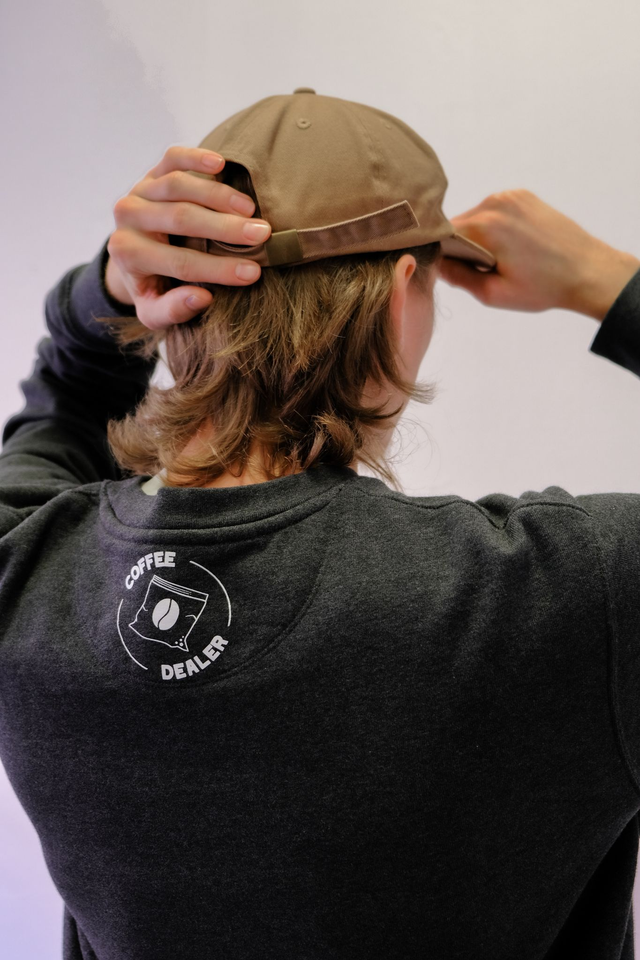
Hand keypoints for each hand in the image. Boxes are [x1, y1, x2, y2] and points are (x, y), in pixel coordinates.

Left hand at [105, 145, 271, 329]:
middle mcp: (128, 217)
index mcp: (129, 254)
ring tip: (251, 210)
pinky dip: (196, 157)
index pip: (180, 262)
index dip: (218, 269)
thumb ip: (174, 310)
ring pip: (178, 185)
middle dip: (225, 228)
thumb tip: (202, 298)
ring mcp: (139, 190)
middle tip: (262, 234)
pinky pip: (172, 158)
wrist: (133, 258)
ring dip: (219, 196)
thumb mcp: (156, 312)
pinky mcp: (152, 172)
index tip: (253, 274)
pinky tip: (221, 164)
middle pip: (181, 218)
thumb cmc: (154, 287)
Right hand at [437, 189, 639, 320]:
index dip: (443, 256)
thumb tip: (436, 264)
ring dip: (478, 236)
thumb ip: (458, 277)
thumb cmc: (543, 287)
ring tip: (502, 258)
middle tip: (484, 270)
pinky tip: (513, 245)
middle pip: (458, 224)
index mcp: (484, 226)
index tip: (455, 272)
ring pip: (475, 217)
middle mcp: (495, 203)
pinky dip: (495, 227)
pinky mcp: (523, 196)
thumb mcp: (493, 294)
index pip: (442, 236)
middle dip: (462, 246)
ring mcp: (511, 196)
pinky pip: (494, 211)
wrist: (588, 271)